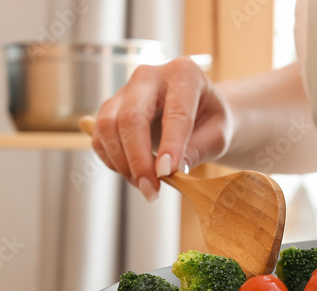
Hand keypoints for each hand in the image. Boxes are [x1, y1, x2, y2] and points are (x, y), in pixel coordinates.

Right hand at [90, 57, 231, 200]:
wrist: (197, 113)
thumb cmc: (209, 121)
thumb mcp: (216, 136)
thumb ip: (196, 151)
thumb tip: (169, 171)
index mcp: (183, 74)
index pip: (174, 112)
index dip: (170, 145)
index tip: (166, 174)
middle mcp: (148, 76)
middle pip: (131, 117)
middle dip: (138, 160)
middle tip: (151, 191)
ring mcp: (124, 91)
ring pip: (108, 126)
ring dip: (122, 163)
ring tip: (144, 185)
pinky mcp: (109, 109)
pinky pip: (100, 137)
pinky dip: (112, 161)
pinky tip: (132, 174)